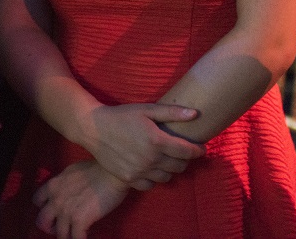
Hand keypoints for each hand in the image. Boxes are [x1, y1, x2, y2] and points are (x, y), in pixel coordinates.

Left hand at [33, 161, 128, 238]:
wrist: (112, 171)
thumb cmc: (98, 168)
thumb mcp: (73, 171)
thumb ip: (64, 183)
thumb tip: (66, 190)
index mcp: (53, 185)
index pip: (37, 201)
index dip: (44, 208)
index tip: (53, 211)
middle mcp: (56, 199)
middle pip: (42, 222)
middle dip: (50, 227)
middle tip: (61, 227)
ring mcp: (66, 211)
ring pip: (59, 234)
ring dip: (67, 236)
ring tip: (74, 234)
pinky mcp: (79, 221)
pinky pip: (75, 238)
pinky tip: (85, 237)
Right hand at [81, 103, 204, 187]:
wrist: (94, 129)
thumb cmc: (122, 115)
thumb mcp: (147, 109)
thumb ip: (172, 113)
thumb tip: (195, 114)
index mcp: (157, 140)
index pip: (186, 151)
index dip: (197, 151)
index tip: (201, 148)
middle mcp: (150, 159)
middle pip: (179, 166)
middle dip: (185, 160)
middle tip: (183, 153)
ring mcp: (139, 171)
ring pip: (166, 177)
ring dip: (171, 170)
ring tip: (168, 160)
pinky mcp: (128, 179)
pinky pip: (150, 185)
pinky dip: (155, 179)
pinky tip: (152, 169)